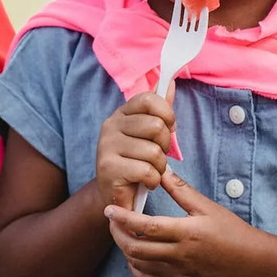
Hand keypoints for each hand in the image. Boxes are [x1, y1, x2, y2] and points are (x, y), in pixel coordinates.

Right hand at [95, 90, 174, 210]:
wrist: (114, 193)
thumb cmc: (136, 161)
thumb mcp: (147, 133)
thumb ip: (158, 109)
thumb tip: (170, 83)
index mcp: (121, 113)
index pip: (148, 99)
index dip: (166, 114)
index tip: (167, 128)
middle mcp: (110, 125)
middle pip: (156, 126)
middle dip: (165, 146)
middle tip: (156, 156)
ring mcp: (106, 146)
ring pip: (154, 152)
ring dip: (160, 167)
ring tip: (150, 171)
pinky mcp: (108, 168)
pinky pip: (147, 171)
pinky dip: (153, 181)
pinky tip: (144, 182)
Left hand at [104, 167, 259, 276]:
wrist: (252, 263)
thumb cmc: (231, 231)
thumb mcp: (207, 206)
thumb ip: (181, 190)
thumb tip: (161, 170)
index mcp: (186, 233)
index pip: (146, 227)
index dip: (124, 218)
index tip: (109, 208)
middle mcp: (179, 256)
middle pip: (136, 248)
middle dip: (117, 233)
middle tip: (112, 219)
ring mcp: (178, 273)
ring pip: (139, 265)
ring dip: (124, 249)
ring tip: (121, 232)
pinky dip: (135, 268)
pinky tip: (135, 253)